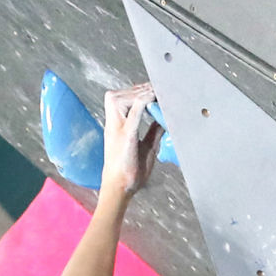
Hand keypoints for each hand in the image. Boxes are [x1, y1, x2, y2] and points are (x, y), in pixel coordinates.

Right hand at [100, 83, 164, 197]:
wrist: (120, 188)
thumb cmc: (131, 171)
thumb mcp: (147, 147)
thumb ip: (153, 132)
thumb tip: (162, 119)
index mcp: (116, 126)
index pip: (121, 100)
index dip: (135, 91)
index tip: (151, 90)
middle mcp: (113, 124)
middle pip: (118, 95)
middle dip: (137, 89)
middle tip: (156, 88)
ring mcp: (117, 129)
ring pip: (120, 99)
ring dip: (138, 93)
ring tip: (155, 92)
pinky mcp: (125, 136)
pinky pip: (132, 112)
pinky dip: (142, 102)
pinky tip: (152, 98)